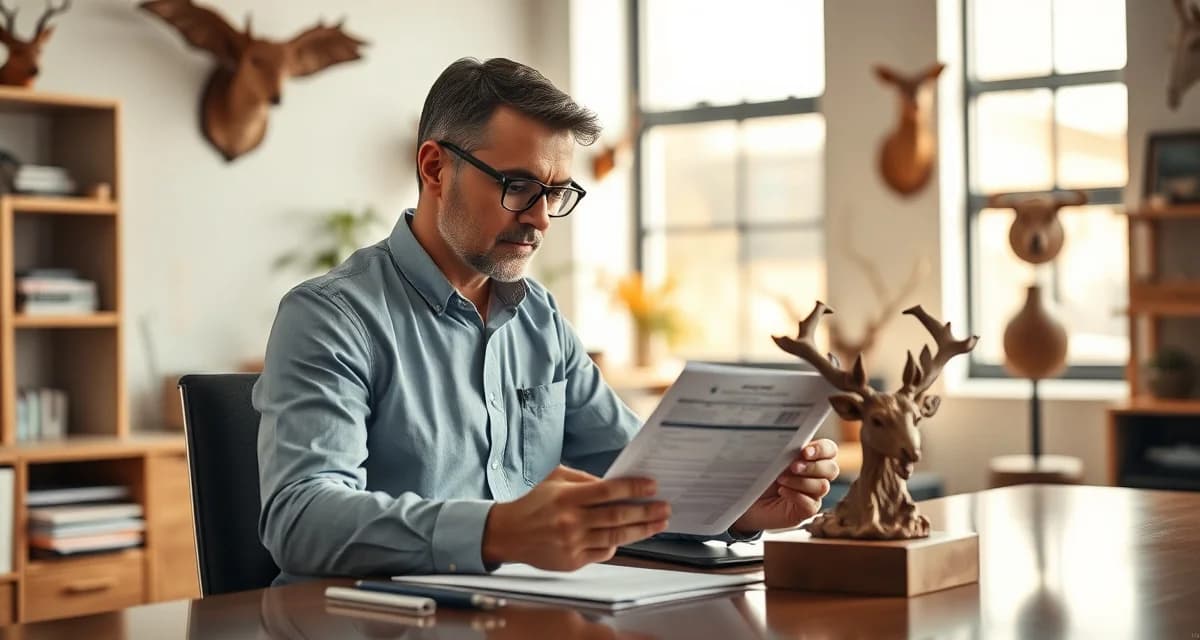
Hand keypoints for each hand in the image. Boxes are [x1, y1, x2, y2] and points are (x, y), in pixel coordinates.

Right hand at [482, 465, 670, 570]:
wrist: (508, 534)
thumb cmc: (534, 503)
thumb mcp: (556, 479)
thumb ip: (585, 480)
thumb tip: (617, 484)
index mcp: (567, 497)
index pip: (609, 491)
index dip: (634, 488)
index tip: (653, 486)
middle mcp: (571, 521)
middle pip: (618, 516)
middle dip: (646, 511)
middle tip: (665, 507)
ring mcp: (572, 543)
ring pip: (616, 537)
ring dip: (642, 530)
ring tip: (659, 523)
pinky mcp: (572, 561)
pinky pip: (604, 552)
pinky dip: (618, 544)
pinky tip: (630, 535)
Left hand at [730, 439, 838, 534]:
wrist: (746, 497)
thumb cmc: (759, 474)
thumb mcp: (769, 457)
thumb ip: (783, 448)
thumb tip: (787, 437)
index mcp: (810, 457)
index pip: (829, 450)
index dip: (822, 449)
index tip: (805, 451)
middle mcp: (815, 475)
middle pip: (832, 468)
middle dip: (813, 467)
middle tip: (793, 467)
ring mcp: (812, 493)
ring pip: (823, 486)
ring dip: (801, 482)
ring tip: (781, 480)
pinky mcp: (806, 510)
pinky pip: (812, 504)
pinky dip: (797, 496)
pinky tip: (782, 492)